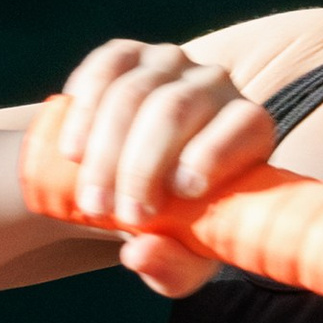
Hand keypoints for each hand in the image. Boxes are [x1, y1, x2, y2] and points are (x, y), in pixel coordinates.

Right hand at [56, 37, 279, 299]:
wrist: (134, 184)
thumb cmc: (177, 224)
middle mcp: (217, 84)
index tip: (181, 194)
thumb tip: (138, 252)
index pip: (245, 124)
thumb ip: (173, 268)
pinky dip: (85, 106)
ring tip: (90, 202)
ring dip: (105, 151)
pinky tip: (71, 150)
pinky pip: (105, 65)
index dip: (215, 153)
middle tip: (117, 216)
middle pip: (176, 110)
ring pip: (134, 93)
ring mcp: (171, 62)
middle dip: (141, 166)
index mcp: (251, 127)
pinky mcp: (128, 54)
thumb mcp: (182, 257)